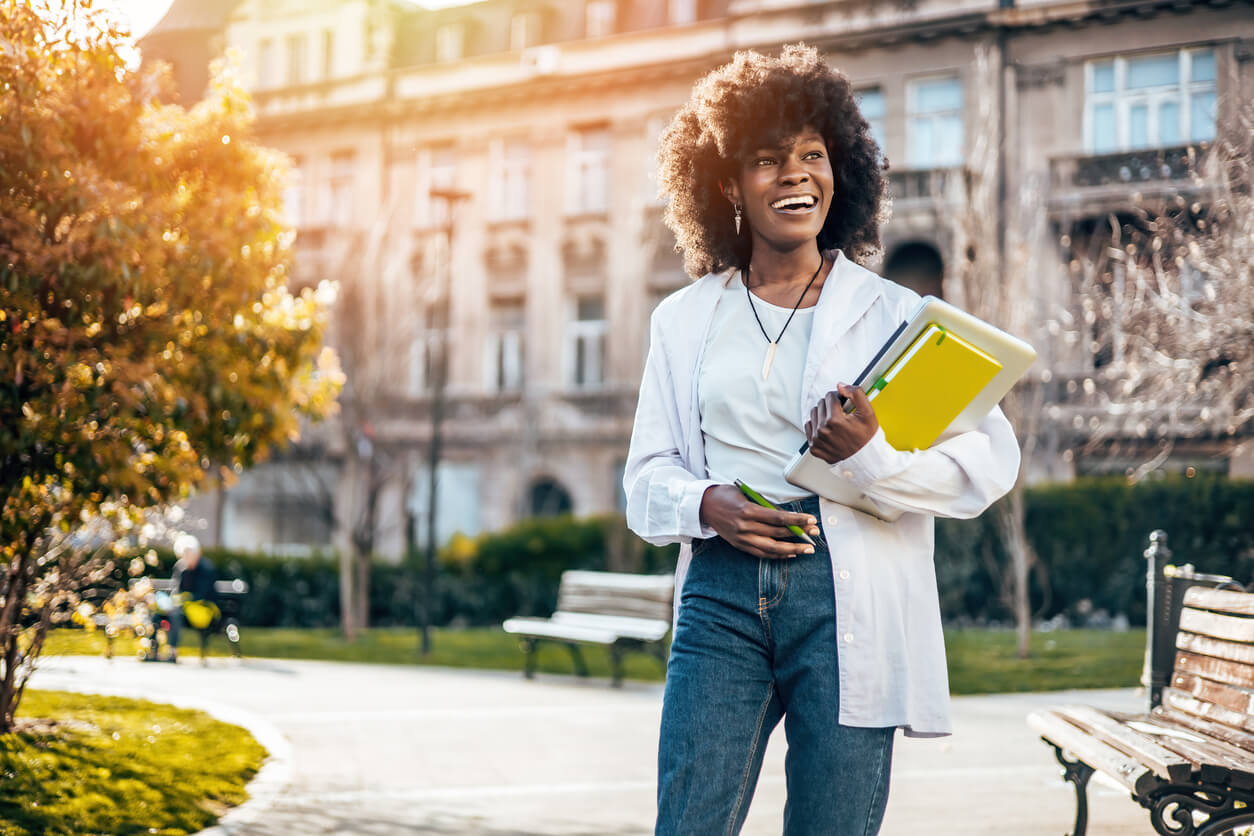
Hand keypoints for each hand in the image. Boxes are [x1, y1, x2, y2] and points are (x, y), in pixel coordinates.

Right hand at [698, 485, 819, 558]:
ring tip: (808, 549)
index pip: (777, 518)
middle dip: (799, 534)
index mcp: (747, 511)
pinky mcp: (740, 545)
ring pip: (772, 548)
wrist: (704, 507)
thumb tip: (788, 516)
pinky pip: (762, 553)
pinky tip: (790, 553)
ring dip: (792, 549)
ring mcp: (742, 539)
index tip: (811, 520)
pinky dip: (778, 555)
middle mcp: (744, 527)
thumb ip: (765, 505)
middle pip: (777, 533)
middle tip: (815, 533)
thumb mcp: (746, 494)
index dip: (796, 520)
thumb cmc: (726, 496)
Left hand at [805, 384, 878, 464]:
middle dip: (830, 405)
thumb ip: (856, 394)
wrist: (865, 459)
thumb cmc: (866, 438)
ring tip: (835, 422)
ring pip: (814, 414)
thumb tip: (840, 386)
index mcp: (834, 420)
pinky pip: (809, 427)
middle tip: (841, 414)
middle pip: (820, 404)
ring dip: (823, 414)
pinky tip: (828, 429)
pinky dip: (817, 426)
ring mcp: (817, 440)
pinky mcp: (814, 447)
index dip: (838, 398)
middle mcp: (823, 430)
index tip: (844, 404)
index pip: (830, 397)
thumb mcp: (868, 413)